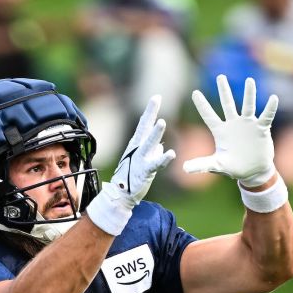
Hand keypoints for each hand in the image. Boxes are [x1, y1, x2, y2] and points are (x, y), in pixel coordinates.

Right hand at [86, 95, 174, 232]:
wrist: (120, 194)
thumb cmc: (131, 176)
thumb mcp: (142, 160)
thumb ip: (152, 151)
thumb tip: (161, 147)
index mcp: (137, 144)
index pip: (144, 123)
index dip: (150, 110)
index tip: (156, 97)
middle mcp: (138, 149)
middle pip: (144, 127)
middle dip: (150, 113)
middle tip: (155, 98)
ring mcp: (140, 159)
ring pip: (148, 144)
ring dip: (155, 133)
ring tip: (162, 122)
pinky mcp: (144, 172)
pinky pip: (155, 164)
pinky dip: (163, 159)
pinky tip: (172, 153)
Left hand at [184, 75, 278, 186]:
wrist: (253, 171)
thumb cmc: (233, 167)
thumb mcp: (217, 165)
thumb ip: (202, 164)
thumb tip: (184, 168)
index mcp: (220, 131)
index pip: (209, 116)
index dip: (202, 105)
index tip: (194, 93)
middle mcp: (233, 124)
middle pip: (228, 104)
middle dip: (224, 90)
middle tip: (220, 76)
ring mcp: (247, 124)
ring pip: (248, 106)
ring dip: (249, 94)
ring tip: (250, 81)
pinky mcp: (261, 129)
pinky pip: (266, 116)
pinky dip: (270, 108)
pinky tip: (273, 98)